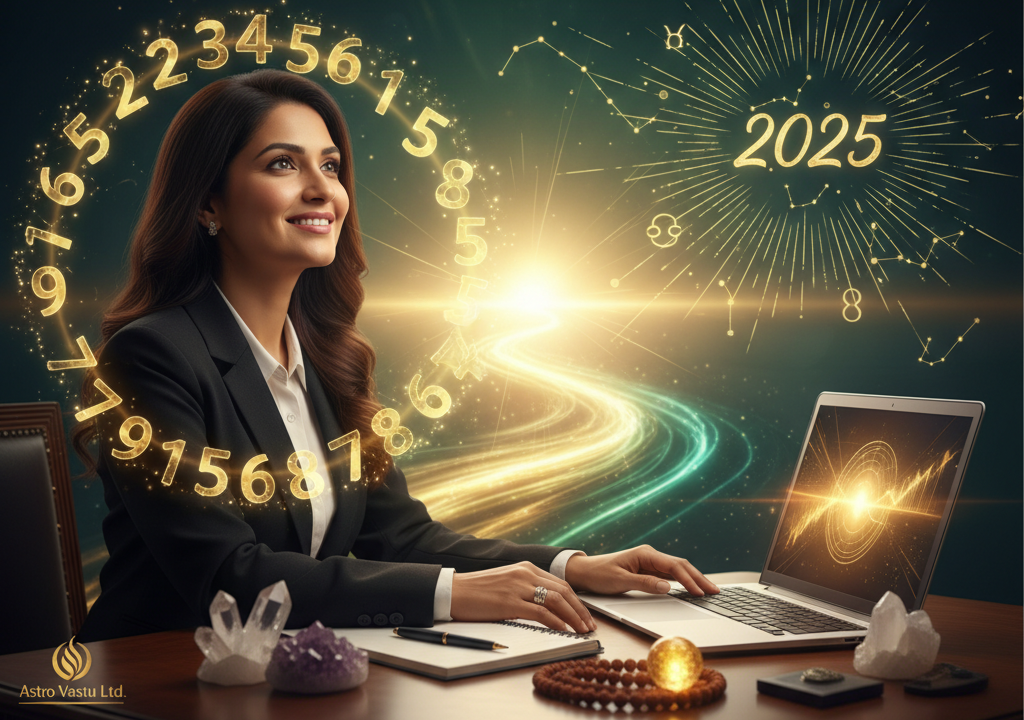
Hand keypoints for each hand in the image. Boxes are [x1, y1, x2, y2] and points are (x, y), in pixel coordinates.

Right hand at [450, 561, 596, 633]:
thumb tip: (545, 605)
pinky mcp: (509, 602)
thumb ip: (525, 587)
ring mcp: (518, 586)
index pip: (560, 583)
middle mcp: (525, 573)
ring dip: (573, 617)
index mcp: (526, 567)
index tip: (584, 615)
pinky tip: (563, 630)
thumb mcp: (506, 581)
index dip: (576, 601)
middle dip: (580, 610)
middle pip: (563, 590)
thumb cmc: (477, 590)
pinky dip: (556, 621)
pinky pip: (540, 612)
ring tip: (582, 630)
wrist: (454, 591)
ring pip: (556, 600)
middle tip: (590, 625)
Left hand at [563, 545, 719, 596]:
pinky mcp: (648, 570)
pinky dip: (683, 581)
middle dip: (698, 578)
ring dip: (693, 579)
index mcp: (645, 554)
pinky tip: (692, 588)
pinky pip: (670, 575)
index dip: (689, 579)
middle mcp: (650, 555)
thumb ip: (644, 583)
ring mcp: (650, 562)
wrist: (584, 572)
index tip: (700, 592)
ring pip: (677, 570)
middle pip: (680, 566)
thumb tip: (668, 587)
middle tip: (715, 592)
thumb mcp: (620, 581)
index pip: (673, 566)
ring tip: (710, 590)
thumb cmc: (599, 575)